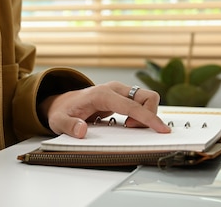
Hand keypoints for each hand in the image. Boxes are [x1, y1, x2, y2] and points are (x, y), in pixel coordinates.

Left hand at [39, 81, 171, 138]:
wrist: (62, 103)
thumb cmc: (62, 111)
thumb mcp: (59, 121)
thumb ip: (69, 126)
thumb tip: (81, 130)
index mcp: (102, 94)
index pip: (132, 105)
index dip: (148, 117)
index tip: (161, 129)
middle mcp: (114, 89)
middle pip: (147, 97)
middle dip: (148, 115)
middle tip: (131, 128)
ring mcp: (120, 91)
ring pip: (147, 98)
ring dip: (146, 115)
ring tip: (128, 126)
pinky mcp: (123, 96)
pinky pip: (142, 103)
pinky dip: (142, 114)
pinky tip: (129, 124)